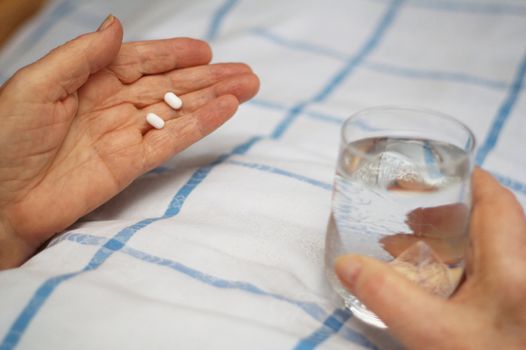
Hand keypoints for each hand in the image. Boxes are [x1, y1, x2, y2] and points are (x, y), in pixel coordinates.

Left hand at [0, 16, 258, 267]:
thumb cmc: (3, 140)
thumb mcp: (35, 85)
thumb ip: (80, 57)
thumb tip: (117, 26)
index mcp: (87, 81)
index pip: (141, 62)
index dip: (173, 54)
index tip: (205, 50)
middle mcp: (111, 105)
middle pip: (169, 86)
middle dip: (208, 78)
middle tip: (245, 72)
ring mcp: (124, 135)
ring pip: (178, 111)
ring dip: (213, 99)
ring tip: (247, 87)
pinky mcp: (131, 165)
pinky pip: (172, 141)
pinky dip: (200, 126)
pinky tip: (225, 111)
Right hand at [335, 169, 525, 348]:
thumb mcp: (431, 334)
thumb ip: (386, 295)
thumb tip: (346, 264)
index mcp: (513, 265)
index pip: (496, 199)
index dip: (466, 177)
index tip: (434, 169)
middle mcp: (523, 270)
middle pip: (489, 221)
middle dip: (444, 211)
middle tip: (406, 211)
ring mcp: (519, 288)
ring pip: (485, 249)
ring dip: (446, 241)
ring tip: (404, 246)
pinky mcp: (513, 306)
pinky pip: (485, 273)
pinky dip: (454, 268)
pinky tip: (429, 284)